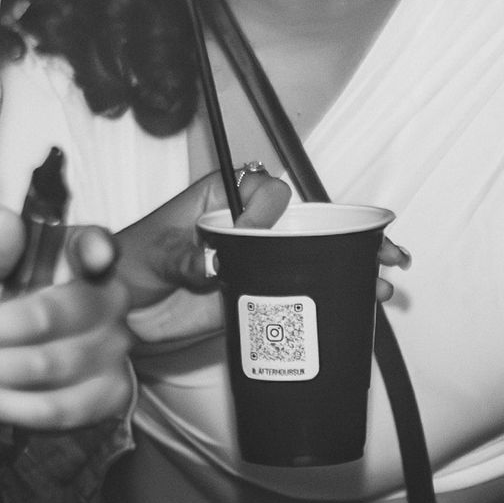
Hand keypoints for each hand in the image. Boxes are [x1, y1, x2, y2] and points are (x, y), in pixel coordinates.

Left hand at [0, 217, 133, 438]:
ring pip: (49, 365)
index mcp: (78, 256)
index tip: (94, 255)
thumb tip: (5, 221)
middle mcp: (108, 298)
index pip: (96, 245)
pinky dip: (7, 404)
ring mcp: (114, 348)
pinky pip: (58, 408)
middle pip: (50, 316)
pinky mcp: (109, 395)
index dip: (96, 249)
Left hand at [112, 166, 406, 343]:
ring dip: (354, 265)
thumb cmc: (127, 266)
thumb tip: (215, 263)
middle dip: (349, 232)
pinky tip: (365, 302)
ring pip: (314, 254)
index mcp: (221, 197)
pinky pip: (302, 289)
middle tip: (384, 250)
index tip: (274, 229)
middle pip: (308, 220)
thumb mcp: (153, 254)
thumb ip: (184, 255)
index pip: (266, 189)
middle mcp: (246, 225)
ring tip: (387, 280)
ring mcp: (257, 260)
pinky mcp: (258, 294)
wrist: (116, 312)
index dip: (277, 207)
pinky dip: (334, 294)